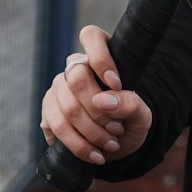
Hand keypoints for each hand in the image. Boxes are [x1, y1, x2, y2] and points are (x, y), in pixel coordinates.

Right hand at [40, 24, 151, 165]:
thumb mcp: (143, 116)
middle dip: (99, 110)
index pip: (91, 37)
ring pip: (67, 107)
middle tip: (117, 128)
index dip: (101, 58)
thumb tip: (103, 100)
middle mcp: (75, 69)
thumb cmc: (131, 123)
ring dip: (92, 132)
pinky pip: (56, 126)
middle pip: (76, 76)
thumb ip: (132, 104)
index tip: (117, 83)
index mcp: (101, 57)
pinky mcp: (48, 113)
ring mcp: (58, 90)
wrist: (117, 146)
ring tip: (111, 144)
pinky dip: (79, 145)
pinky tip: (95, 154)